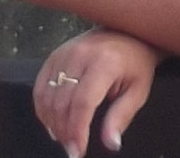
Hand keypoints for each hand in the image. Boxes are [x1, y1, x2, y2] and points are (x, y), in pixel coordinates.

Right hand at [33, 28, 161, 157]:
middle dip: (64, 131)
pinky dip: (42, 107)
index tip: (77, 152)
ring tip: (64, 136)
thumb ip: (122, 116)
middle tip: (72, 147)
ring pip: (47, 96)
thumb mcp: (138, 90)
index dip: (77, 131)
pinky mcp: (55, 54)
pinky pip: (40, 85)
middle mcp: (81, 54)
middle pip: (62, 102)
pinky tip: (53, 120)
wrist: (129, 33)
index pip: (82, 103)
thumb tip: (111, 143)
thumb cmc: (136, 63)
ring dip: (52, 122)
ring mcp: (65, 52)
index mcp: (105, 62)